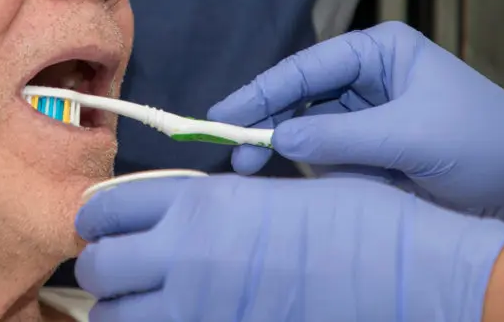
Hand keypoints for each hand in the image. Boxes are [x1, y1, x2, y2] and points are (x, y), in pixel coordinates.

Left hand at [75, 175, 503, 321]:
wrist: (409, 271)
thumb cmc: (356, 220)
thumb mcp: (272, 194)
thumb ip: (212, 206)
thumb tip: (174, 220)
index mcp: (201, 203)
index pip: (108, 208)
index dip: (95, 218)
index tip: (98, 226)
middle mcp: (187, 255)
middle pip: (98, 267)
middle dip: (99, 270)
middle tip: (117, 273)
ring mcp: (202, 309)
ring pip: (114, 320)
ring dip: (119, 312)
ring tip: (140, 307)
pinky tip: (175, 320)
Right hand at [207, 21, 503, 235]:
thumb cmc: (483, 143)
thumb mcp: (412, 137)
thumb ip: (342, 136)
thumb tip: (280, 135)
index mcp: (381, 51)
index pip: (307, 67)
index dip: (262, 90)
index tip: (223, 113)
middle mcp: (369, 76)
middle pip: (300, 95)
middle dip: (266, 120)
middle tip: (231, 151)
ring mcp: (368, 113)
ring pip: (308, 126)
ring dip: (281, 145)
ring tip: (250, 168)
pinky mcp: (371, 148)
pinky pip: (327, 153)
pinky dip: (306, 165)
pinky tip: (284, 174)